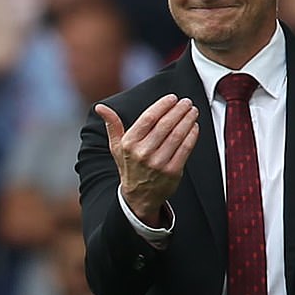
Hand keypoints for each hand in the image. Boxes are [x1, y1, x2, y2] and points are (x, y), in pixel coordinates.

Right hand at [95, 95, 198, 226]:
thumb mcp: (117, 147)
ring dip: (187, 120)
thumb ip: (112, 125)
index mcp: (129, 144)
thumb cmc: (129, 166)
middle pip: (165, 125)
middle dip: (178, 110)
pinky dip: (192, 135)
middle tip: (187, 102)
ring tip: (193, 111)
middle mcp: (143, 153)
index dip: (162, 105)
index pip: (148, 118)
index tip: (172, 98)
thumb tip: (100, 107)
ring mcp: (159, 163)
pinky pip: (185, 149)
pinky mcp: (173, 171)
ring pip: (177, 135)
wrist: (139, 197)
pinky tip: (194, 126)